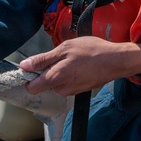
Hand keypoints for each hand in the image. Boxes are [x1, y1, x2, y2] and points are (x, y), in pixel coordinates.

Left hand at [19, 38, 140, 96]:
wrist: (116, 61)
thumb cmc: (91, 51)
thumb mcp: (65, 49)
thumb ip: (43, 59)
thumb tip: (23, 66)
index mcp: (54, 78)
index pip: (31, 87)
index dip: (29, 76)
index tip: (34, 65)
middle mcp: (61, 89)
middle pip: (44, 84)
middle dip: (47, 71)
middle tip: (60, 56)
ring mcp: (71, 91)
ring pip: (56, 83)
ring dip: (59, 72)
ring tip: (73, 59)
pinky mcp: (80, 90)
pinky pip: (67, 83)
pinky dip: (69, 75)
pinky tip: (80, 65)